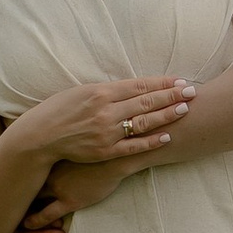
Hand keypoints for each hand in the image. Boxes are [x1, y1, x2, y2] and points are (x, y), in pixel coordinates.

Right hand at [22, 74, 195, 167]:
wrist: (40, 138)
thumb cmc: (58, 110)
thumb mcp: (80, 91)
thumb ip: (106, 91)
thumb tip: (131, 88)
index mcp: (100, 92)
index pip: (139, 86)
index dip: (161, 83)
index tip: (179, 80)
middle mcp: (106, 111)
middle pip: (146, 102)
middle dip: (172, 96)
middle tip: (192, 91)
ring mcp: (106, 133)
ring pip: (144, 123)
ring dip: (166, 116)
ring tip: (185, 109)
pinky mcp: (105, 152)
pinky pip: (133, 147)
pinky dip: (151, 142)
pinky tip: (166, 136)